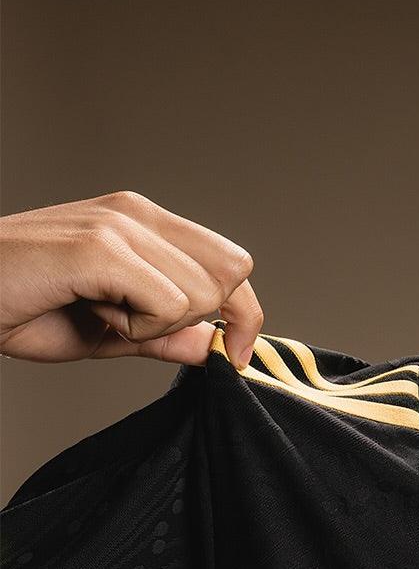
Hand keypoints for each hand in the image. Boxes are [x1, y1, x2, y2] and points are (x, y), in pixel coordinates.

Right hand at [0, 190, 262, 368]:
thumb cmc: (19, 308)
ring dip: (155, 324)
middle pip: (231, 275)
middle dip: (196, 318)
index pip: (233, 263)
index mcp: (144, 222)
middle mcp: (136, 212)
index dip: (245, 314)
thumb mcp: (108, 331)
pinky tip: (93, 312)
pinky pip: (167, 306)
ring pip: (201, 294)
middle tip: (133, 323)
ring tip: (100, 311)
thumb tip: (217, 343)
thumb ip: (165, 335)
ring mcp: (119, 224)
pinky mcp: (101, 247)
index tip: (236, 355)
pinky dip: (136, 327)